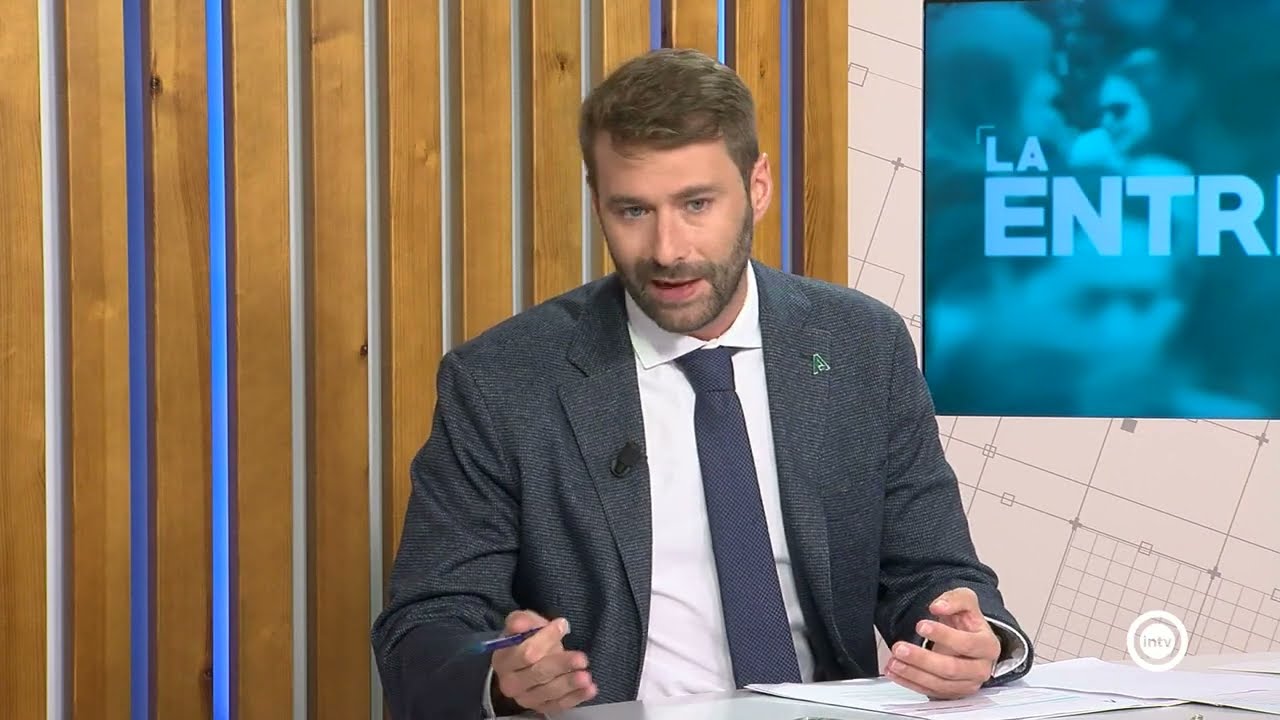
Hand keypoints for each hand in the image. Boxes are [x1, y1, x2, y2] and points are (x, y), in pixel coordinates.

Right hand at [491, 610, 596, 713]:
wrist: (524, 664)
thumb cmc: (525, 640)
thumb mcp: (522, 624)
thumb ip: (521, 621)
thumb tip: (520, 624)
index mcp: (503, 660)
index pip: (525, 653)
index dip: (545, 639)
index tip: (562, 625)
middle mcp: (510, 683)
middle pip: (538, 674)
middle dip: (561, 665)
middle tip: (582, 659)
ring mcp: (525, 698)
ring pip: (549, 692)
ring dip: (569, 684)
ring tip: (586, 676)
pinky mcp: (540, 708)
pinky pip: (558, 705)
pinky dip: (575, 698)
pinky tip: (589, 690)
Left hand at [883, 587, 1001, 699]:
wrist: (968, 640)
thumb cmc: (967, 623)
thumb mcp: (966, 601)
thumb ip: (955, 599)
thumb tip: (939, 606)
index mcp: (988, 646)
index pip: (968, 644)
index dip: (944, 635)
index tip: (921, 625)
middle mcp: (981, 669)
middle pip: (952, 668)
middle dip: (923, 659)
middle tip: (900, 648)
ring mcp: (967, 684)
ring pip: (940, 684)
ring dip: (913, 674)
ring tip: (894, 662)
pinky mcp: (952, 694)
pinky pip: (930, 692)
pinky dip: (910, 683)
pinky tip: (895, 673)